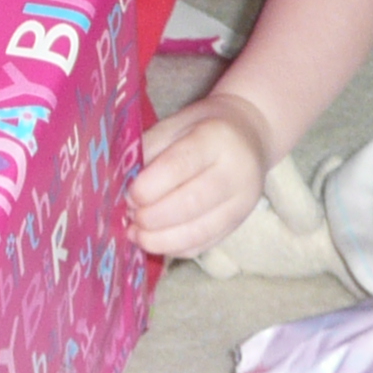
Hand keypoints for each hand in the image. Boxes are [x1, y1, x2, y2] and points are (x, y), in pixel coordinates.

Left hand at [127, 91, 272, 259]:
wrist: (249, 135)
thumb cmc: (203, 127)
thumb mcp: (175, 124)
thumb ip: (149, 150)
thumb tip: (122, 184)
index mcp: (217, 139)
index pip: (181, 165)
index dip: (150, 185)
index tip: (129, 195)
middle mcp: (236, 173)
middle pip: (191, 203)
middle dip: (153, 216)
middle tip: (130, 215)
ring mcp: (241, 203)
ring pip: (199, 231)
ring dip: (160, 239)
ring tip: (136, 234)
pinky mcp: (237, 224)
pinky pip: (204, 244)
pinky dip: (174, 248)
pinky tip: (154, 241)